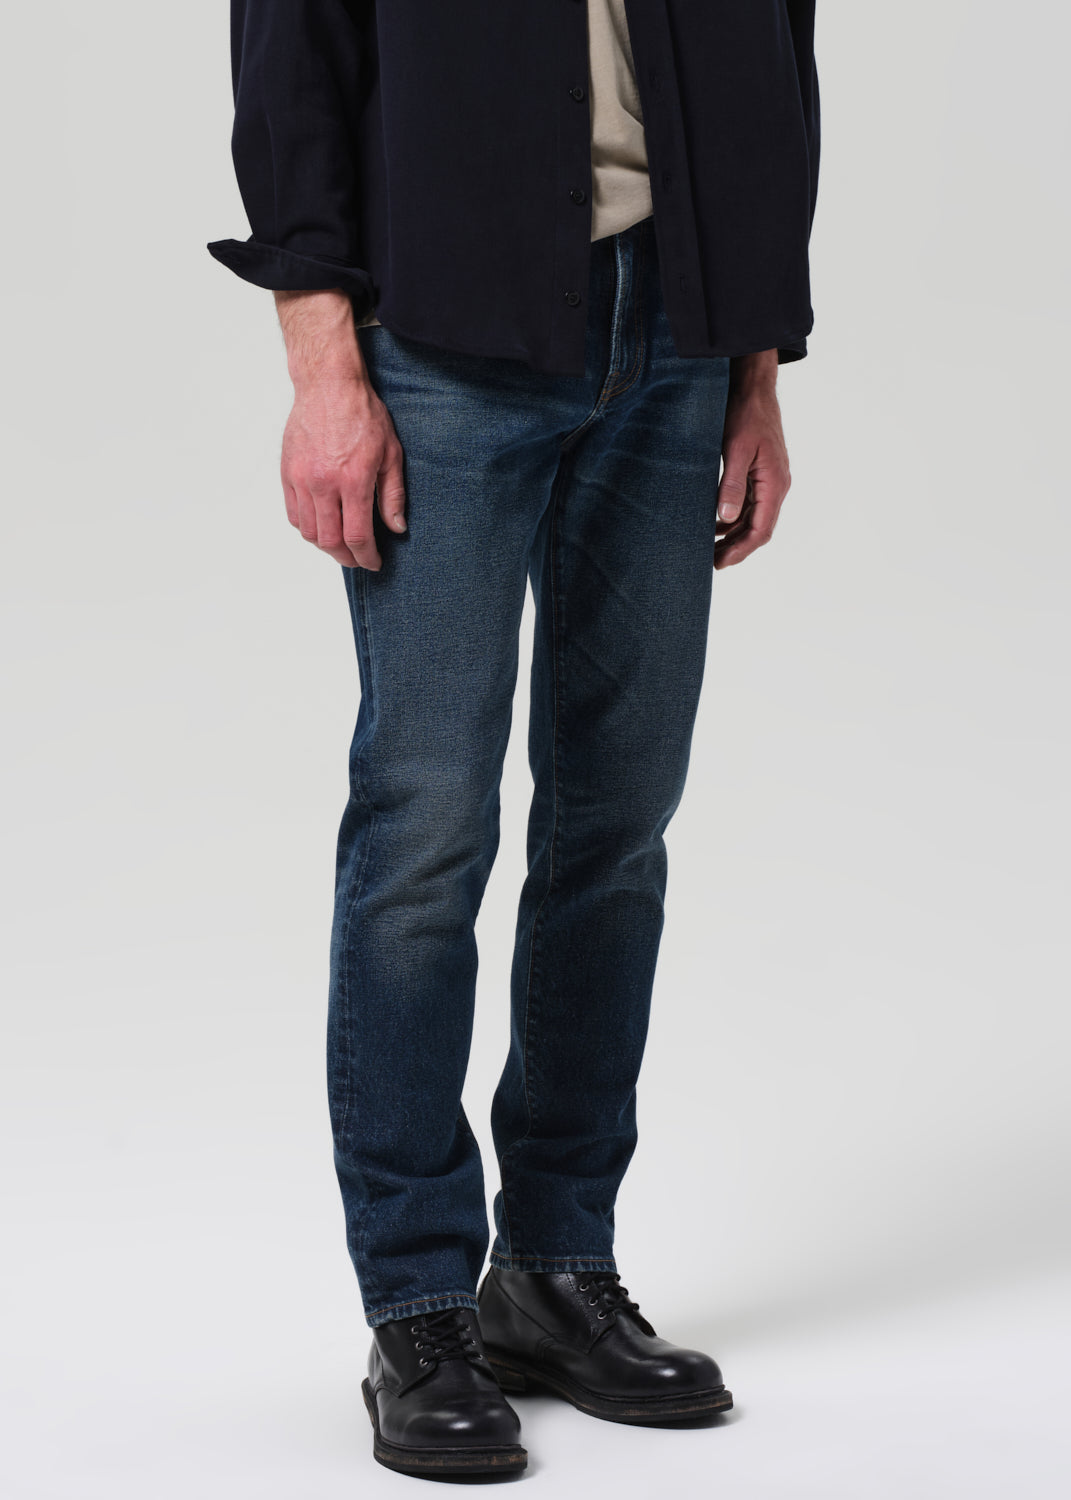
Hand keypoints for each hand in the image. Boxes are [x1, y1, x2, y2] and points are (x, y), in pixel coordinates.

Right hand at [281, 373, 405, 570]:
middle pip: (330, 540)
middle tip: (358, 559)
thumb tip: (396, 527)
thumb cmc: (362, 414)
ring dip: (326, 546)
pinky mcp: (288, 473)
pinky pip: (293, 514)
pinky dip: (306, 528)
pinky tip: (320, 527)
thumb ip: (393, 494)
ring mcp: (302, 479)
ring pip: (309, 531)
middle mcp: (323, 484)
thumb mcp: (391, 453)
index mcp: (352, 480)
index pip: (357, 536)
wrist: (328, 385)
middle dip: (346, 557)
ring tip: (340, 546)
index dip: (366, 556)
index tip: (373, 562)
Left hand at [714, 351, 791, 569]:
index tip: (719, 563)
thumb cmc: (746, 414)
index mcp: (774, 483)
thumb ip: (732, 485)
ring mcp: (770, 480)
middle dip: (736, 548)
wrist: (754, 388)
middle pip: (758, 529)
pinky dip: (734, 518)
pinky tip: (715, 524)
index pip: (761, 530)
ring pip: (754, 519)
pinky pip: (750, 504)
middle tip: (710, 562)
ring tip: (710, 548)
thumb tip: (727, 519)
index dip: (740, 550)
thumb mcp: (735, 449)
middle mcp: (776, 486)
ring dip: (734, 536)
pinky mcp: (760, 474)